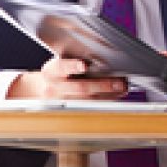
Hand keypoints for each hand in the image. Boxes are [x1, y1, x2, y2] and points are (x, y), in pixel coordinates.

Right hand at [10, 56, 128, 99]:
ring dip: (109, 95)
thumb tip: (101, 56)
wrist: (44, 90)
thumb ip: (74, 60)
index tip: (84, 65)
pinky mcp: (71, 111)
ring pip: (88, 101)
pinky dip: (106, 100)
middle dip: (102, 85)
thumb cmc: (57, 72)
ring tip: (123, 88)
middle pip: (79, 88)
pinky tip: (117, 95)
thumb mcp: (59, 62)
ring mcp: (63, 102)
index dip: (72, 67)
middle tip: (119, 82)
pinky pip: (91, 108)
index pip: (60, 68)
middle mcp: (55, 89)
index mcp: (51, 72)